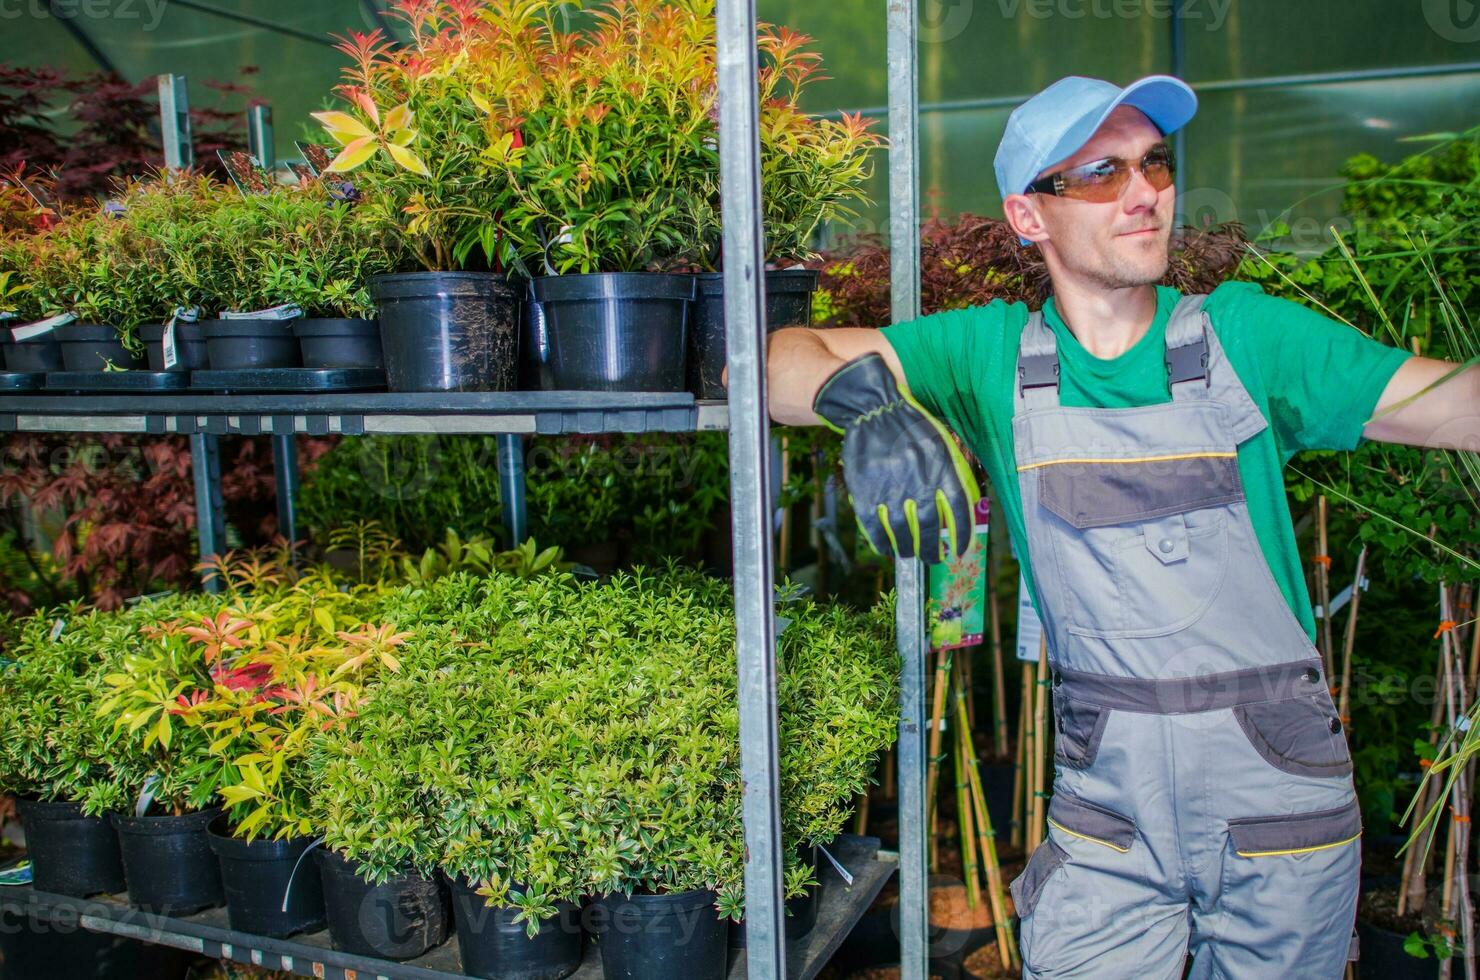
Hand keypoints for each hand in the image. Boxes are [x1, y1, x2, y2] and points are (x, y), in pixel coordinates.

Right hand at [813, 353, 979, 561]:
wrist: (872, 410)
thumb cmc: (909, 425)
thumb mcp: (939, 442)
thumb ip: (951, 471)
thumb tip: (963, 501)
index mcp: (941, 468)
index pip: (958, 511)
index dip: (961, 535)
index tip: (960, 549)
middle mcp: (918, 482)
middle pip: (928, 528)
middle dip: (932, 550)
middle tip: (934, 558)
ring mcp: (889, 489)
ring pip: (901, 532)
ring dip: (907, 549)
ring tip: (909, 555)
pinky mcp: (865, 492)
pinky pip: (875, 526)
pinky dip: (881, 542)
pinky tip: (886, 549)